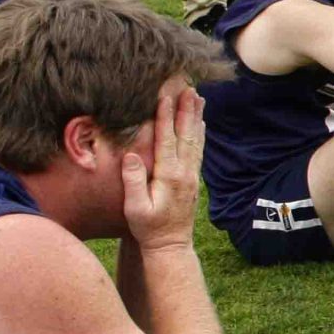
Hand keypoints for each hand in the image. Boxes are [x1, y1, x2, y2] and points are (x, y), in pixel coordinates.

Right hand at [122, 83, 204, 247]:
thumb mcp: (135, 208)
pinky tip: (201, 123)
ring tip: (199, 97)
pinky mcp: (193, 179)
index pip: (167, 141)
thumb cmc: (148, 228)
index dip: (166, 118)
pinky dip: (200, 134)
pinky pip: (198, 150)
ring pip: (195, 140)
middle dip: (186, 110)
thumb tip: (131, 155)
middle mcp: (185, 172)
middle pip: (186, 135)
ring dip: (196, 117)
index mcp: (169, 176)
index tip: (165, 97)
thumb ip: (133, 182)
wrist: (170, 246)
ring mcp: (191, 175)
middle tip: (189, 88)